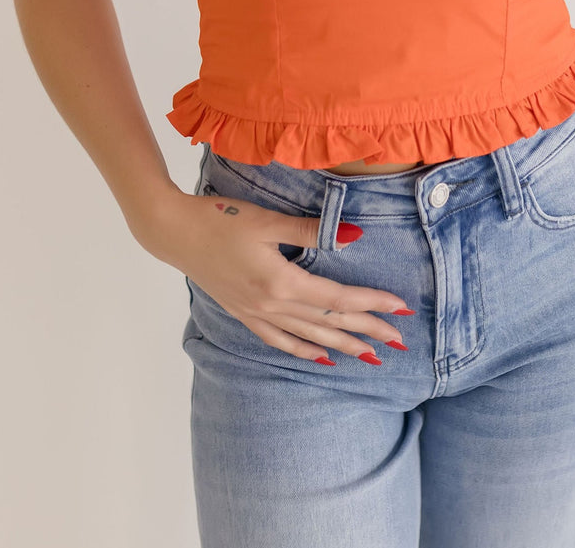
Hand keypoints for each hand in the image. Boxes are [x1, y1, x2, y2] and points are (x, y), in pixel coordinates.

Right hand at [143, 188, 414, 364]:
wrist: (173, 232)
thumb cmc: (220, 218)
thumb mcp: (267, 220)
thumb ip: (311, 229)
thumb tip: (355, 234)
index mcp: (281, 282)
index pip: (338, 300)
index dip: (372, 305)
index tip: (401, 309)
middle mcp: (271, 306)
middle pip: (329, 324)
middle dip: (366, 332)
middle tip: (399, 341)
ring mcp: (255, 313)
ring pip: (308, 336)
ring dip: (341, 346)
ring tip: (370, 357)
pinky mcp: (242, 313)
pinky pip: (279, 340)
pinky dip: (302, 350)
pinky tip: (318, 356)